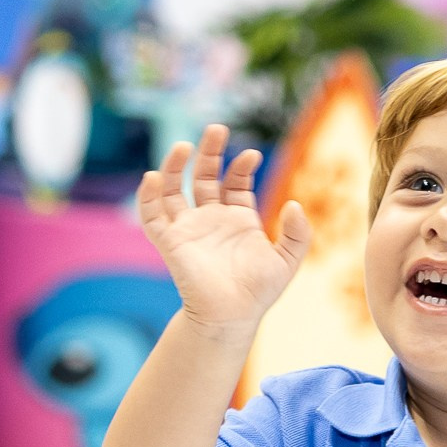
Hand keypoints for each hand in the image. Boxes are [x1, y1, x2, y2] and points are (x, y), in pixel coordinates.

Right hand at [137, 123, 311, 339]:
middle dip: (208, 151)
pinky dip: (148, 196)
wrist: (232, 318)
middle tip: (217, 128)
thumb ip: (297, 233)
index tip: (251, 155)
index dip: (240, 165)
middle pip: (203, 175)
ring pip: (174, 188)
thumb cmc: (258, 293)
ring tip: (182, 145)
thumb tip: (294, 204)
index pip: (234, 181)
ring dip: (175, 165)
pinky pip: (152, 215)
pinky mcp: (170, 242)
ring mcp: (188, 228)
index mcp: (237, 219)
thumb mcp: (287, 260)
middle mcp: (210, 218)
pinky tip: (154, 177)